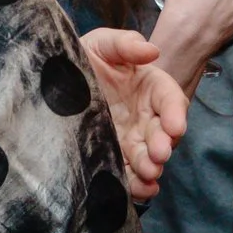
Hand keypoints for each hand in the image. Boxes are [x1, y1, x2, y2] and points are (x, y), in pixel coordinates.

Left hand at [81, 27, 186, 199]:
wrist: (57, 80)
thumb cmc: (87, 57)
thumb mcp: (102, 43)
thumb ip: (125, 44)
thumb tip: (150, 51)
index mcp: (150, 86)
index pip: (170, 99)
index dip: (175, 112)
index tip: (175, 126)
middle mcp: (145, 115)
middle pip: (162, 132)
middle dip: (163, 145)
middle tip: (159, 155)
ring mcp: (131, 136)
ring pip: (147, 155)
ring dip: (151, 166)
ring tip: (149, 173)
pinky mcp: (114, 152)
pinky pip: (128, 170)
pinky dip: (136, 182)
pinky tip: (138, 190)